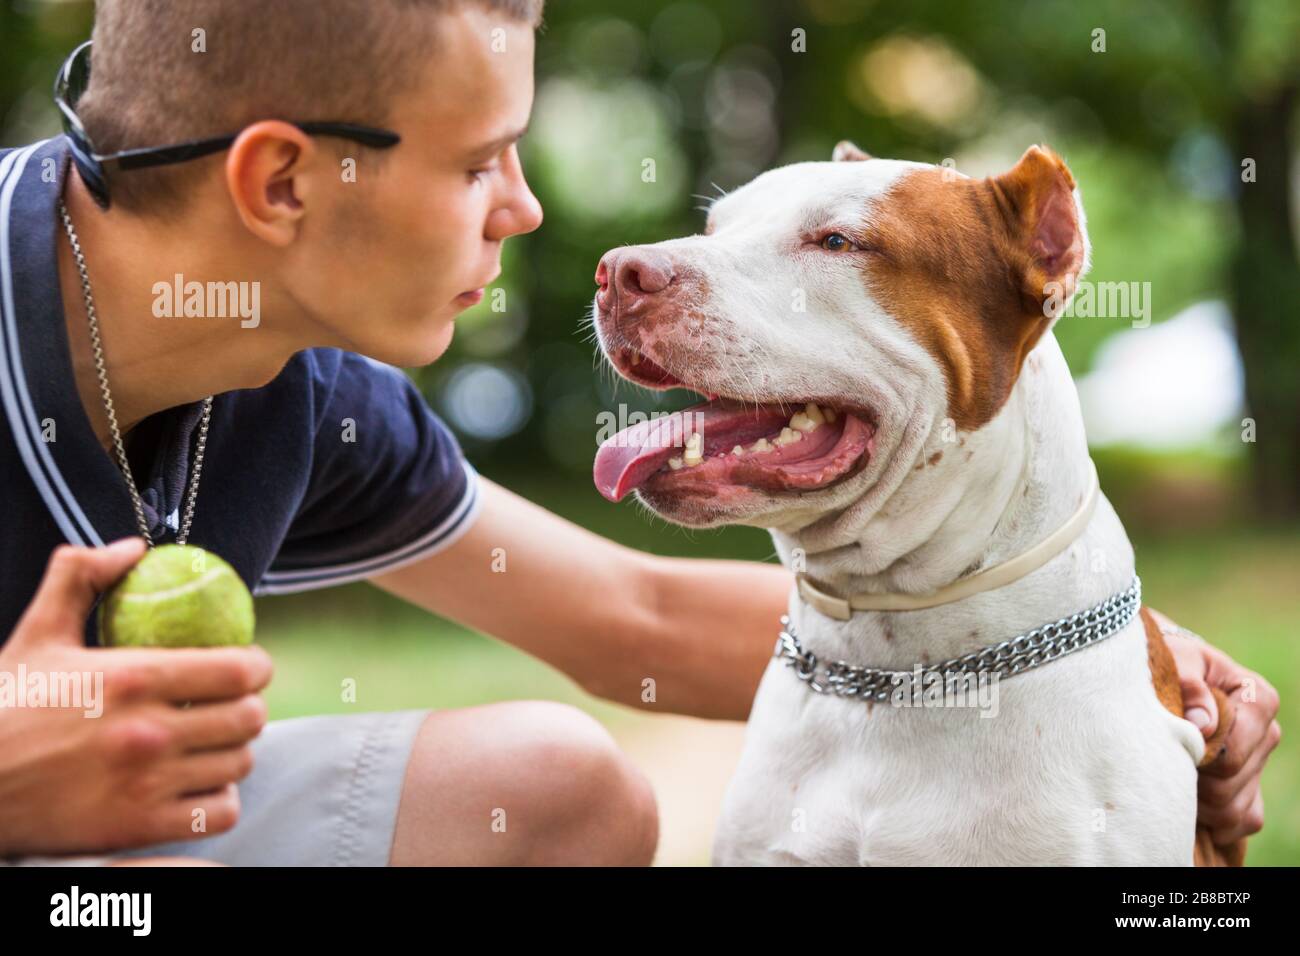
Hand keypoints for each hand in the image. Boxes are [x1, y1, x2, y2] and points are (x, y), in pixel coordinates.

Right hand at [0, 538, 272, 856]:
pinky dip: (218, 799)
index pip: (242, 670)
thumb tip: (132, 547)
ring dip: (233, 752)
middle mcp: (148, 731)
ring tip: (211, 745)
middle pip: (251, 718)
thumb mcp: (37, 635)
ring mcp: (147, 784)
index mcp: (132, 677)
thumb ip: (80, 577)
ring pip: (240, 765)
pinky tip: (197, 785)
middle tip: (228, 708)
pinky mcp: (139, 828)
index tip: (246, 668)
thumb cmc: (4, 707)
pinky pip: (220, 813)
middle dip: (247, 709)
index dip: (256, 667)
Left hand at [1153, 608, 1280, 845]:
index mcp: (1257, 698)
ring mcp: (1259, 766)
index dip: (1196, 754)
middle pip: (1230, 785)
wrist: (1159, 676)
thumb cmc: (1167, 664)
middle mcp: (1266, 734)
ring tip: (1168, 776)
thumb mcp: (1173, 659)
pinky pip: (1239, 823)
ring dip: (1196, 803)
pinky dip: (1209, 822)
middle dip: (1190, 779)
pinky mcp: (1248, 792)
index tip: (1169, 740)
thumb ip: (1187, 681)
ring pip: (1234, 811)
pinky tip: (1184, 802)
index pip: (1232, 749)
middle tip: (1159, 759)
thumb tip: (1202, 723)